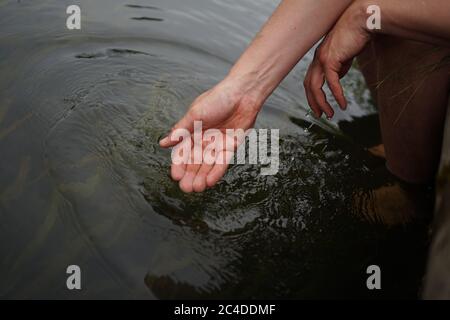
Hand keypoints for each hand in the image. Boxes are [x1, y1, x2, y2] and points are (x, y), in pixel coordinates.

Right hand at [159, 79, 261, 192]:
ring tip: (197, 188)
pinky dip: (217, 171)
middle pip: (195, 162)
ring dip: (202, 176)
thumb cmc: (217, 99)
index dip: (179, 165)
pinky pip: (223, 162)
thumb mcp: (195, 114)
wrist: (243, 93)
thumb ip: (181, 131)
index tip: (176, 176)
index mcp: (192, 132)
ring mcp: (218, 144)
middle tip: (186, 188)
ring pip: (208, 165)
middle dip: (190, 175)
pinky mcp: (231, 147)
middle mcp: (204, 140)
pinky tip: (210, 181)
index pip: (183, 152)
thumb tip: (163, 143)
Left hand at [304, 2, 370, 117]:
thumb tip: (337, 79)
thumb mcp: (345, 56)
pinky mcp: (331, 59)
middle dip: (313, 102)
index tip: (318, 107)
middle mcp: (317, 59)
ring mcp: (322, 59)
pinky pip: (332, 83)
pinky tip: (342, 104)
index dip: (312, 95)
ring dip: (322, 102)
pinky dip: (336, 95)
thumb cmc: (356, 36)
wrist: (361, 21)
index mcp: (319, 58)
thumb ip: (339, 68)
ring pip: (316, 87)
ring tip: (330, 114)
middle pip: (308, 86)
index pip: (310, 80)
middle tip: (320, 115)